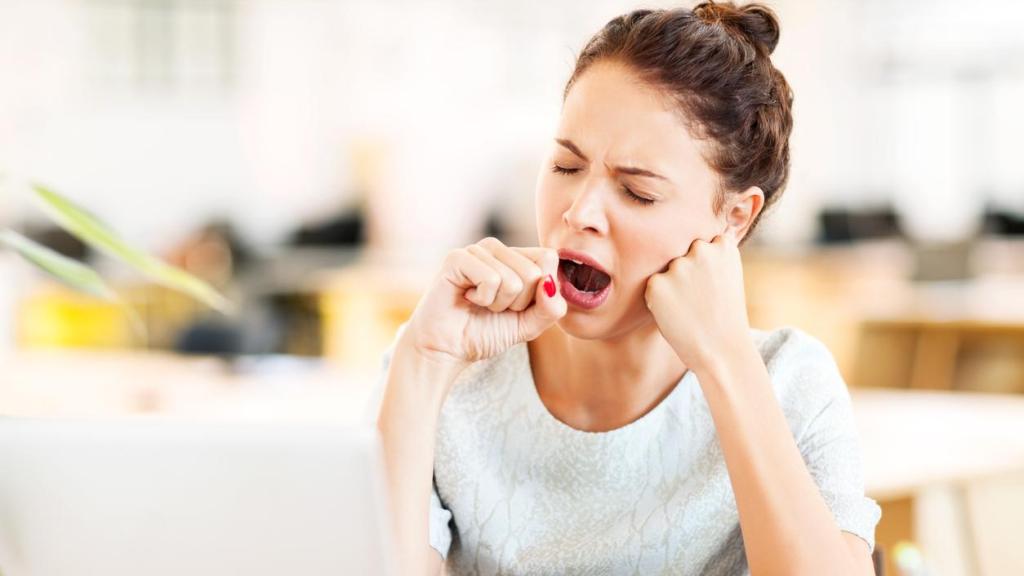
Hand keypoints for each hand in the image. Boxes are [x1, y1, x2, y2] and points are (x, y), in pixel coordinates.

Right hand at [402, 236, 567, 371]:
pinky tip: (467, 298)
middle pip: (534, 272)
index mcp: (517, 257)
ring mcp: (477, 250)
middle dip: (518, 303)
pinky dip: (483, 299)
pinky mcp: (458, 258)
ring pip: (514, 280)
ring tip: (479, 304)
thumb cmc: (485, 333)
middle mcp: (498, 249)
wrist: (447, 349)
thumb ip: (550, 308)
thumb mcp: (529, 325)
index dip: (539, 293)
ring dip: (498, 304)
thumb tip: (551, 283)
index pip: (549, 258)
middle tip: (494, 307)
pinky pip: (491, 279)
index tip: (517, 306)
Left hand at [643, 228, 750, 373]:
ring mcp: (678, 266)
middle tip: (698, 299)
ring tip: (689, 308)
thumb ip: (712, 257)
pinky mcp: (657, 283)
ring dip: (670, 285)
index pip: (703, 242)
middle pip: (681, 253)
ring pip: (666, 270)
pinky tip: (676, 314)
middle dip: (685, 270)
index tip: (711, 283)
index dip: (703, 264)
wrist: (721, 350)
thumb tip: (689, 242)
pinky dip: (658, 300)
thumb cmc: (725, 316)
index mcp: (723, 246)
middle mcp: (700, 250)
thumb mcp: (728, 277)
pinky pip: (652, 287)